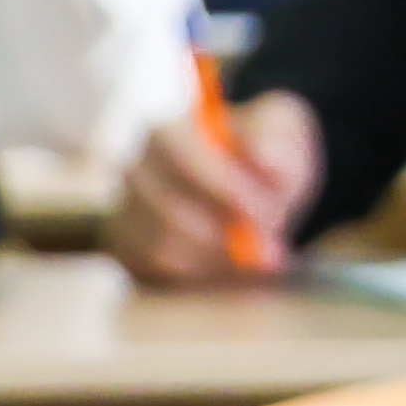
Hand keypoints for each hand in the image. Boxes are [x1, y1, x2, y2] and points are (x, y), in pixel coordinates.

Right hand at [111, 89, 318, 280]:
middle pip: (170, 212)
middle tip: (270, 245)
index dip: (228, 191)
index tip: (270, 214)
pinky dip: (200, 276)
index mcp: (168, 129)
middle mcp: (134, 169)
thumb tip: (263, 158)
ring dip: (217, 259)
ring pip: (163, 249)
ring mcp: (122, 210)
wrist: (250, 184)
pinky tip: (230, 266)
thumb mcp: (282, 129)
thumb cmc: (263, 152)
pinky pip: (156, 274)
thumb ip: (276, 138)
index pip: (185, 158)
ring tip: (255, 255)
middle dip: (227, 235)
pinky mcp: (126, 248)